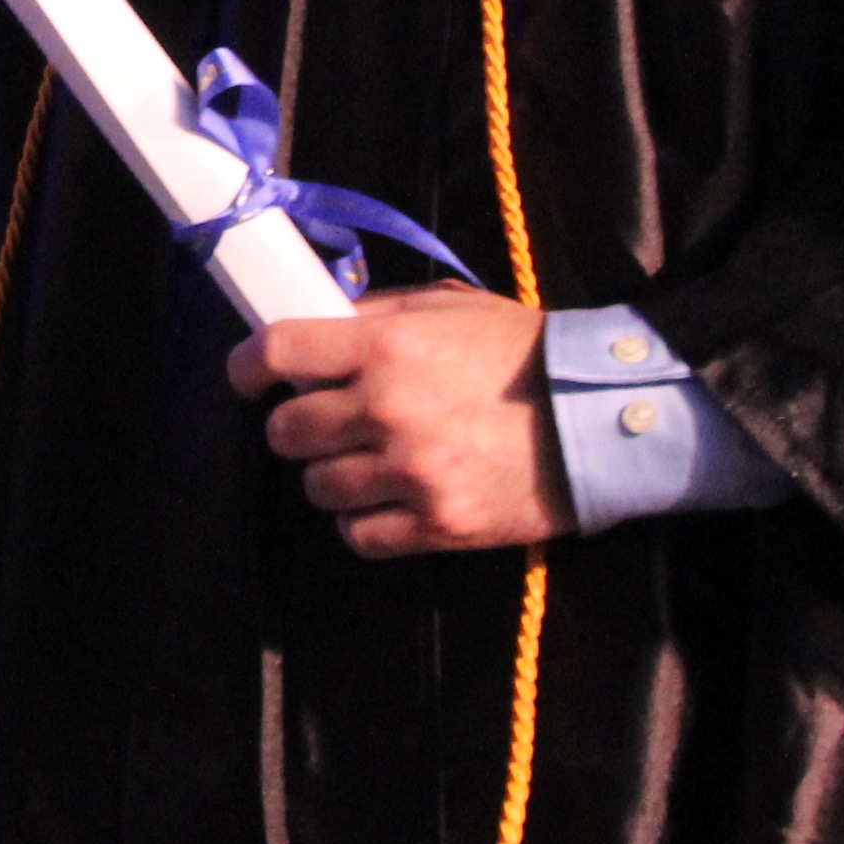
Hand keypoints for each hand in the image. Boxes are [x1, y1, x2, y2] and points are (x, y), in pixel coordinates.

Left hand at [227, 287, 569, 556]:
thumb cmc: (521, 353)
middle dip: (298, 426)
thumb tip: (319, 325)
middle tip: (326, 423)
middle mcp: (386, 408)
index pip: (277, 351)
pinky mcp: (435, 525)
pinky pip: (358, 536)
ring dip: (332, 475)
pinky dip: (362, 521)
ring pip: (317, 487)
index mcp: (385, 345)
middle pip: (287, 430)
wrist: (595, 419)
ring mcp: (409, 472)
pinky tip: (385, 502)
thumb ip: (379, 315)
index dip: (247, 367)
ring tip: (366, 464)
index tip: (247, 378)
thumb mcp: (448, 307)